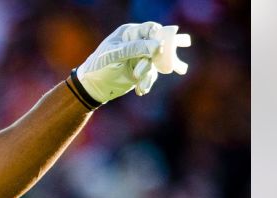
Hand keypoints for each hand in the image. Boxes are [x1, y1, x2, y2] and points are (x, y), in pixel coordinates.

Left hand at [75, 22, 191, 103]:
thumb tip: (157, 46)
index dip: (157, 34)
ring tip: (140, 82)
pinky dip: (147, 82)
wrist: (91, 87)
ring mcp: (140, 58)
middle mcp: (137, 44)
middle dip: (168, 48)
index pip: (149, 29)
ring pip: (155, 62)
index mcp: (129, 34)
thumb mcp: (113, 56)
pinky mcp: (141, 71)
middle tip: (185, 43)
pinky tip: (141, 90)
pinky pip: (151, 75)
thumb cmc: (98, 66)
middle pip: (158, 43)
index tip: (160, 46)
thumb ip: (134, 49)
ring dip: (148, 73)